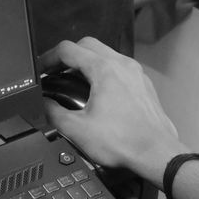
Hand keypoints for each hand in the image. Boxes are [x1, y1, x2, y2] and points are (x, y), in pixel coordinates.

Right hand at [42, 37, 187, 184]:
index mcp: (104, 69)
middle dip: (68, 55)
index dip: (48, 58)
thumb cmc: (123, 142)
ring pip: (106, 54)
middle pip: (88, 44)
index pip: (68, 49)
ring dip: (87, 62)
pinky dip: (105, 72)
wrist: (157, 153)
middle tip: (56, 71)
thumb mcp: (77, 129)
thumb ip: (53, 113)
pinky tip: (99, 93)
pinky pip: (120, 67)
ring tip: (74, 80)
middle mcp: (122, 65)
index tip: (41, 70)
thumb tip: (43, 105)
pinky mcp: (144, 85)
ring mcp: (135, 73)